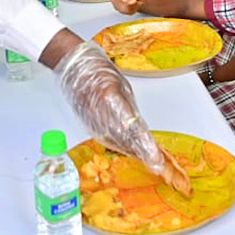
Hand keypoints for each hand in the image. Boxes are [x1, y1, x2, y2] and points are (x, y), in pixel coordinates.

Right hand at [54, 40, 164, 175]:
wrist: (76, 70)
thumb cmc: (99, 73)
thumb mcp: (122, 88)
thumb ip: (131, 110)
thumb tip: (142, 130)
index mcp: (111, 99)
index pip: (133, 129)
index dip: (146, 147)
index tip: (157, 159)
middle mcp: (100, 114)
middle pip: (125, 141)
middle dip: (143, 154)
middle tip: (158, 164)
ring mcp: (92, 123)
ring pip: (116, 144)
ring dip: (133, 152)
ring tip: (149, 159)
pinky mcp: (88, 127)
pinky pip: (107, 140)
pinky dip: (120, 147)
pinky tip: (130, 150)